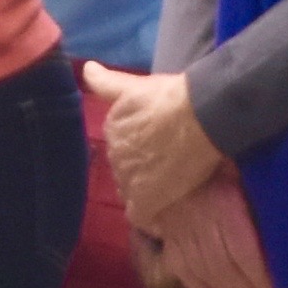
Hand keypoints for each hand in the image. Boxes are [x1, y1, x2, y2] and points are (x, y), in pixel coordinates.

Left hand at [84, 60, 222, 226]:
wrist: (200, 116)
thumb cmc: (173, 97)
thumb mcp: (135, 84)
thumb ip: (107, 82)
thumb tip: (86, 69)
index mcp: (112, 128)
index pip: (120, 147)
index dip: (139, 150)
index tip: (157, 149)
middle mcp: (114, 155)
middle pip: (126, 169)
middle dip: (142, 170)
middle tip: (168, 167)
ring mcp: (128, 180)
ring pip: (133, 192)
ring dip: (148, 192)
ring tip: (170, 189)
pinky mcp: (145, 200)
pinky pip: (142, 217)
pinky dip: (152, 219)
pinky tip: (163, 217)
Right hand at [143, 167, 284, 287]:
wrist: (164, 151)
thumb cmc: (212, 155)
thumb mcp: (241, 167)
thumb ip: (260, 191)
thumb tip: (285, 217)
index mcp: (221, 204)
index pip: (243, 252)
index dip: (260, 280)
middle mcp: (199, 224)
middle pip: (227, 270)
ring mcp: (180, 234)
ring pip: (207, 275)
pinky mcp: (169, 240)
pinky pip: (185, 273)